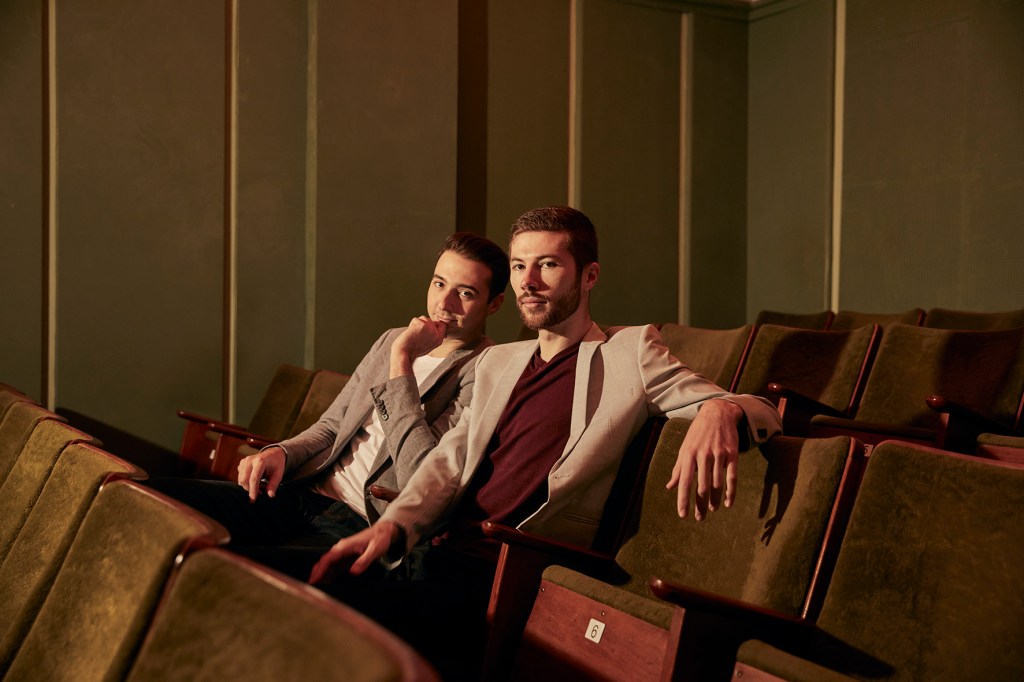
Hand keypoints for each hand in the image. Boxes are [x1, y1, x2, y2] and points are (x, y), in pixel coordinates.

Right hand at [236, 446, 285, 502]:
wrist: (273, 453)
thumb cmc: (277, 464)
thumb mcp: (279, 474)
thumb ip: (274, 485)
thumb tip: (270, 495)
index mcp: (260, 461)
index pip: (254, 479)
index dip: (253, 491)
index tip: (253, 500)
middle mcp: (250, 460)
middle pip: (244, 480)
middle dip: (249, 490)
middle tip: (260, 493)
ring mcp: (244, 461)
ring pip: (241, 479)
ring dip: (248, 486)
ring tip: (260, 485)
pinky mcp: (242, 463)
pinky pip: (240, 477)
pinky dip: (246, 482)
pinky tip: (255, 481)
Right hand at [308, 521, 400, 584]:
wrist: (383, 532)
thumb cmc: (379, 539)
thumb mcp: (375, 550)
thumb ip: (364, 560)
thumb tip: (353, 572)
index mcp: (345, 546)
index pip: (328, 559)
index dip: (320, 570)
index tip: (314, 579)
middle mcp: (341, 549)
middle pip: (325, 562)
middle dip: (317, 574)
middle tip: (311, 587)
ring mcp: (343, 553)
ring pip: (328, 565)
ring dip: (322, 575)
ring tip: (316, 588)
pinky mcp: (346, 557)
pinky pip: (334, 567)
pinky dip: (329, 574)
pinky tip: (326, 582)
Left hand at [389, 316, 447, 377]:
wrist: (404, 353)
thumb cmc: (413, 350)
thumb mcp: (428, 345)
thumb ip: (433, 336)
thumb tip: (432, 325)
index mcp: (439, 340)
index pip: (442, 325)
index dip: (434, 324)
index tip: (427, 328)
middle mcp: (436, 334)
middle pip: (431, 320)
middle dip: (423, 324)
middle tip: (417, 334)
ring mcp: (430, 329)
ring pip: (423, 318)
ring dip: (417, 324)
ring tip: (413, 334)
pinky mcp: (422, 325)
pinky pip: (416, 319)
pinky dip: (411, 324)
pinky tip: (410, 333)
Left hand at [666, 399, 742, 520]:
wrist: (717, 414)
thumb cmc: (697, 434)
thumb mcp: (685, 448)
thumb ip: (678, 468)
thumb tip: (670, 487)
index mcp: (688, 455)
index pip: (684, 482)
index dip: (683, 500)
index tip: (683, 515)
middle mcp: (703, 455)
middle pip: (702, 487)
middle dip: (700, 505)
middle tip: (700, 518)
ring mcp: (718, 455)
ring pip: (717, 484)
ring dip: (715, 500)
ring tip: (713, 509)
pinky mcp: (732, 454)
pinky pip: (732, 477)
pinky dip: (731, 492)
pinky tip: (728, 503)